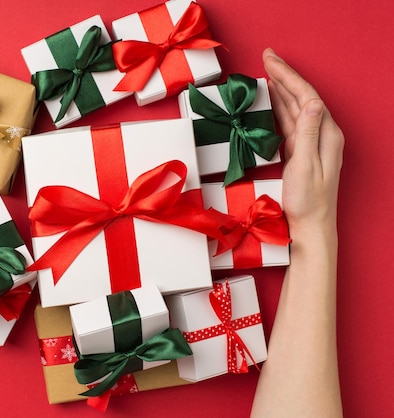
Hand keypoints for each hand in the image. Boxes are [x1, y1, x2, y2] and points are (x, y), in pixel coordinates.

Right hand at [263, 48, 343, 236]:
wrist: (309, 226)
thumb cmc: (308, 201)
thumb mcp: (307, 166)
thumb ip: (308, 133)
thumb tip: (310, 101)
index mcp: (326, 135)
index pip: (307, 96)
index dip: (288, 76)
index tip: (270, 61)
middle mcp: (322, 134)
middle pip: (302, 96)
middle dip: (283, 75)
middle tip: (266, 56)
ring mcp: (311, 142)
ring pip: (294, 107)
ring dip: (281, 87)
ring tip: (266, 71)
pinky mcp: (300, 151)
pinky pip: (289, 121)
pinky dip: (279, 106)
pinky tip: (271, 98)